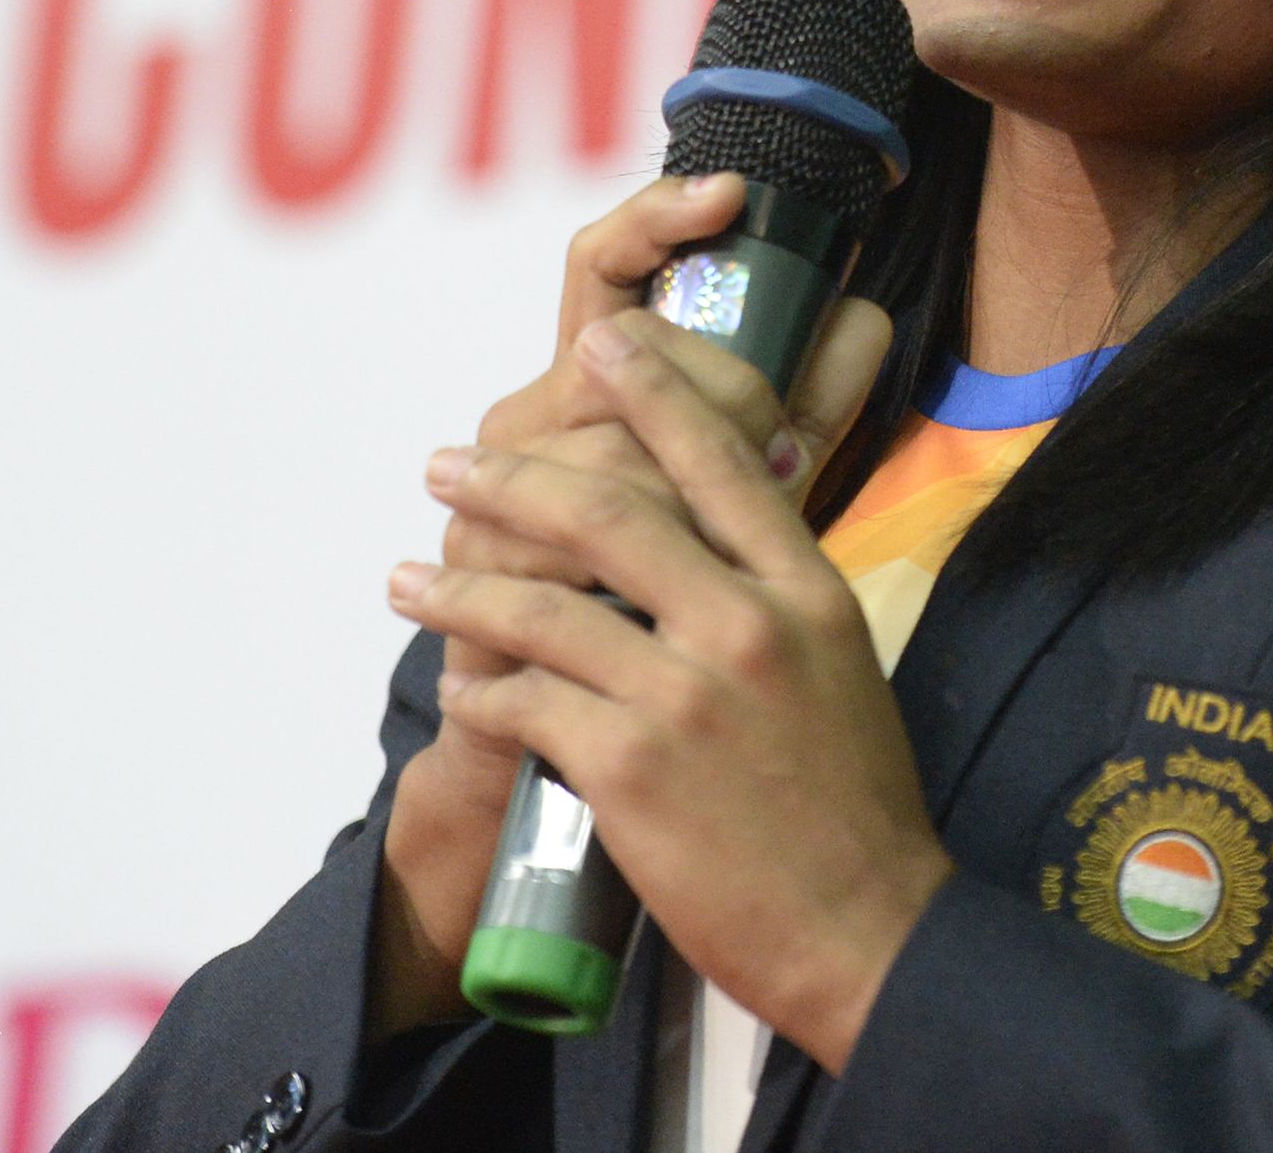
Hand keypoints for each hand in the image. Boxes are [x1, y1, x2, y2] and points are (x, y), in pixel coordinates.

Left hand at [388, 311, 949, 1074]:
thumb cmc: (856, 805)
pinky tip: (459, 686)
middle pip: (611, 510)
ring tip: (408, 578)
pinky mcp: (630, 770)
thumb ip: (776, 596)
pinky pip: (525, 704)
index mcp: (807, 591)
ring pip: (541, 607)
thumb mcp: (843, 666)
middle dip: (514, 478)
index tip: (601, 344)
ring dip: (459, 586)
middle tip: (450, 465)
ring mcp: (685, 696)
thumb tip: (709, 537)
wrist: (865, 928)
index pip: (722, 460)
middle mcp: (747, 625)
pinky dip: (481, 690)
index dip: (656, 391)